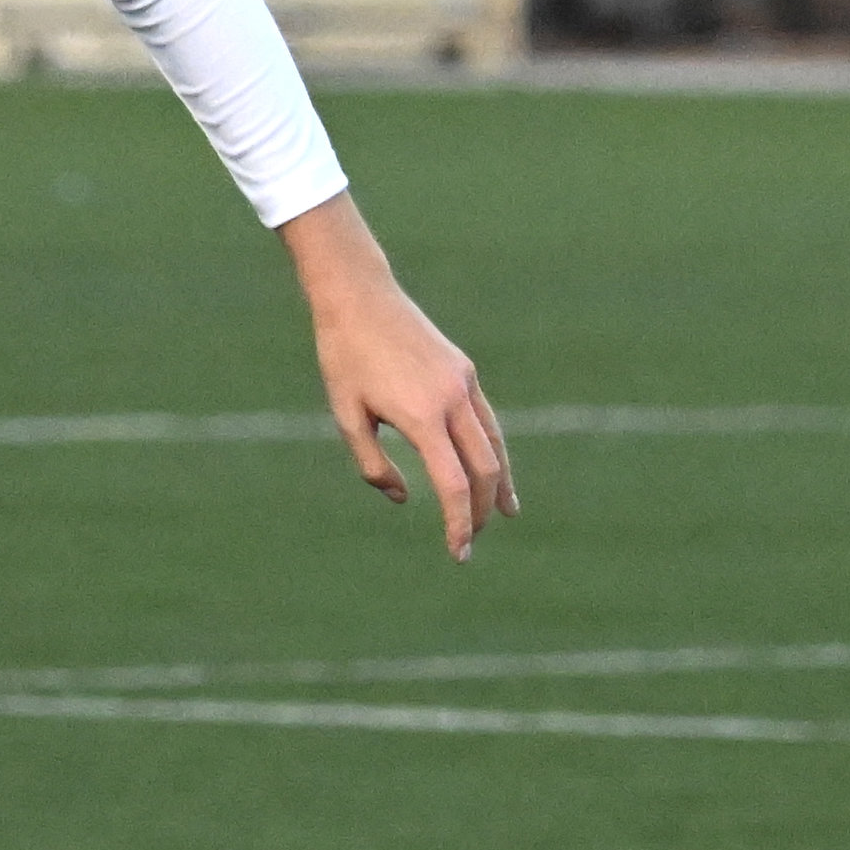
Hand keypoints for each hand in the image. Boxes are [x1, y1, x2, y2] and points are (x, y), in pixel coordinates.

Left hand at [283, 197, 516, 559]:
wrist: (359, 298)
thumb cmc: (343, 358)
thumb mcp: (346, 415)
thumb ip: (372, 463)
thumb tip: (404, 498)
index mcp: (422, 416)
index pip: (453, 483)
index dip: (459, 521)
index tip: (458, 551)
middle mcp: (453, 400)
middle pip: (483, 469)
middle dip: (481, 510)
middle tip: (471, 540)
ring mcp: (464, 383)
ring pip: (495, 444)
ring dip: (500, 483)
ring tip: (506, 514)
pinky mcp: (464, 372)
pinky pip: (487, 421)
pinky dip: (494, 450)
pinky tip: (493, 468)